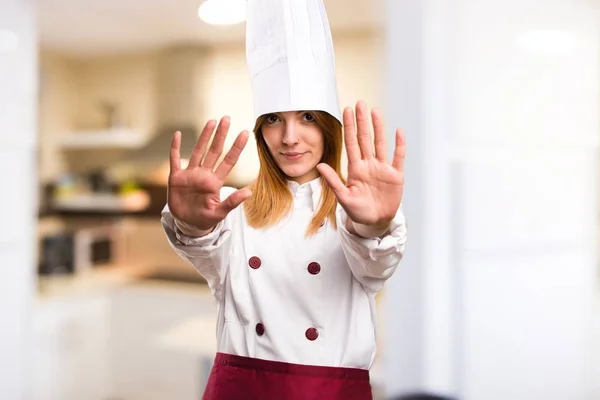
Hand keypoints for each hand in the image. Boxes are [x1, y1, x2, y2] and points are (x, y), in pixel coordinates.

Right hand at [167, 116, 251, 231]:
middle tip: (227, 118)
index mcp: (215, 182)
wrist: (187, 224)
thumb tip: (249, 192)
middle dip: (221, 135)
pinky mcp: (176, 178)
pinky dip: (174, 148)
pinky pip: (175, 160)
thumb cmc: (205, 218)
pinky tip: (176, 135)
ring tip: (211, 121)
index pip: (229, 161)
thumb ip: (232, 202)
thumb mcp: (220, 212)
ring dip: (204, 137)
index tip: (245, 133)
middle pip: (214, 151)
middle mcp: (204, 174)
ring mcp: (190, 174)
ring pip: (198, 151)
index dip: (237, 147)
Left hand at [317, 101, 404, 231]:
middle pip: (365, 139)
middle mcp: (369, 165)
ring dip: (379, 128)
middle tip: (360, 103)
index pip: (351, 143)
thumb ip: (333, 181)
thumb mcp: (344, 197)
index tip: (346, 110)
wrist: (375, 222)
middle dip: (362, 121)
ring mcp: (383, 169)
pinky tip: (398, 132)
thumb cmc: (358, 211)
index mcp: (355, 169)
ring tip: (375, 111)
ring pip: (380, 144)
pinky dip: (399, 145)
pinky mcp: (396, 176)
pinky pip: (398, 158)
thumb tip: (319, 165)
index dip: (350, 127)